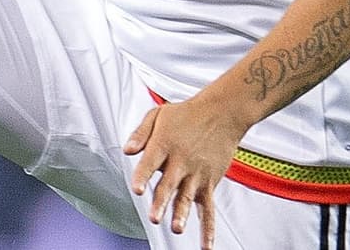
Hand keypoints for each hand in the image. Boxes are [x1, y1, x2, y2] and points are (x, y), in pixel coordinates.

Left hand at [124, 95, 243, 248]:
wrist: (222, 112)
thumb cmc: (188, 114)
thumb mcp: (158, 114)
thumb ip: (140, 133)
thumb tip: (127, 150)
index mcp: (164, 144)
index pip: (151, 162)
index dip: (143, 176)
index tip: (138, 189)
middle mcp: (181, 161)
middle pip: (169, 184)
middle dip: (161, 201)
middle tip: (155, 216)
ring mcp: (196, 174)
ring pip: (187, 197)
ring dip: (182, 214)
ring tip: (176, 228)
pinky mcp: (209, 183)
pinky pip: (208, 209)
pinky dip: (209, 228)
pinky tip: (205, 245)